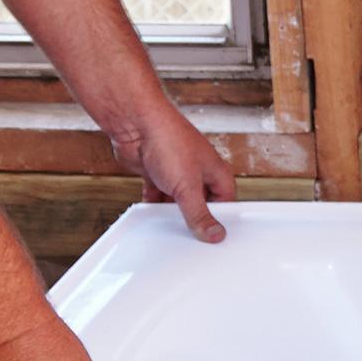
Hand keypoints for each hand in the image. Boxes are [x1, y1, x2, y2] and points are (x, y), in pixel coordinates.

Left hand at [105, 99, 236, 242]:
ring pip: (178, 200)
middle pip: (201, 203)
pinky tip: (150, 212)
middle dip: (194, 217)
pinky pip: (157, 195)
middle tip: (189, 234)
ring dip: (171, 212)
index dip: (220, 219)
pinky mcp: (156, 172)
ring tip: (167, 224)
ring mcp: (176, 171)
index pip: (226, 202)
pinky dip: (153, 204)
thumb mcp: (188, 187)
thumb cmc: (168, 140)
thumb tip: (214, 234)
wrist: (136, 124)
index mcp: (215, 171)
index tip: (212, 236)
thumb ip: (199, 214)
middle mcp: (198, 170)